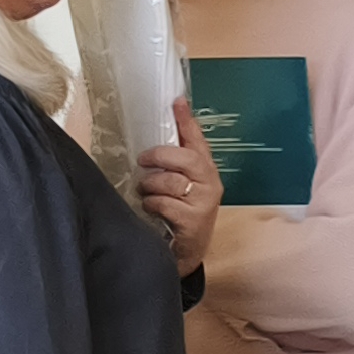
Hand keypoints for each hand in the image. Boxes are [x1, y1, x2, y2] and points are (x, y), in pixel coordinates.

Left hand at [135, 97, 220, 272]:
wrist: (186, 252)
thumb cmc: (179, 213)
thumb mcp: (179, 185)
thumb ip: (172, 162)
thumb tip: (153, 139)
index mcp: (207, 169)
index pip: (197, 139)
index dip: (186, 120)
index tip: (176, 101)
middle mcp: (211, 182)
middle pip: (185, 158)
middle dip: (159, 156)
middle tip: (143, 161)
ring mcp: (204, 202)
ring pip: (169, 181)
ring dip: (150, 186)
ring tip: (147, 193)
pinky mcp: (194, 221)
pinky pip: (164, 203)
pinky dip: (152, 204)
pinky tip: (152, 209)